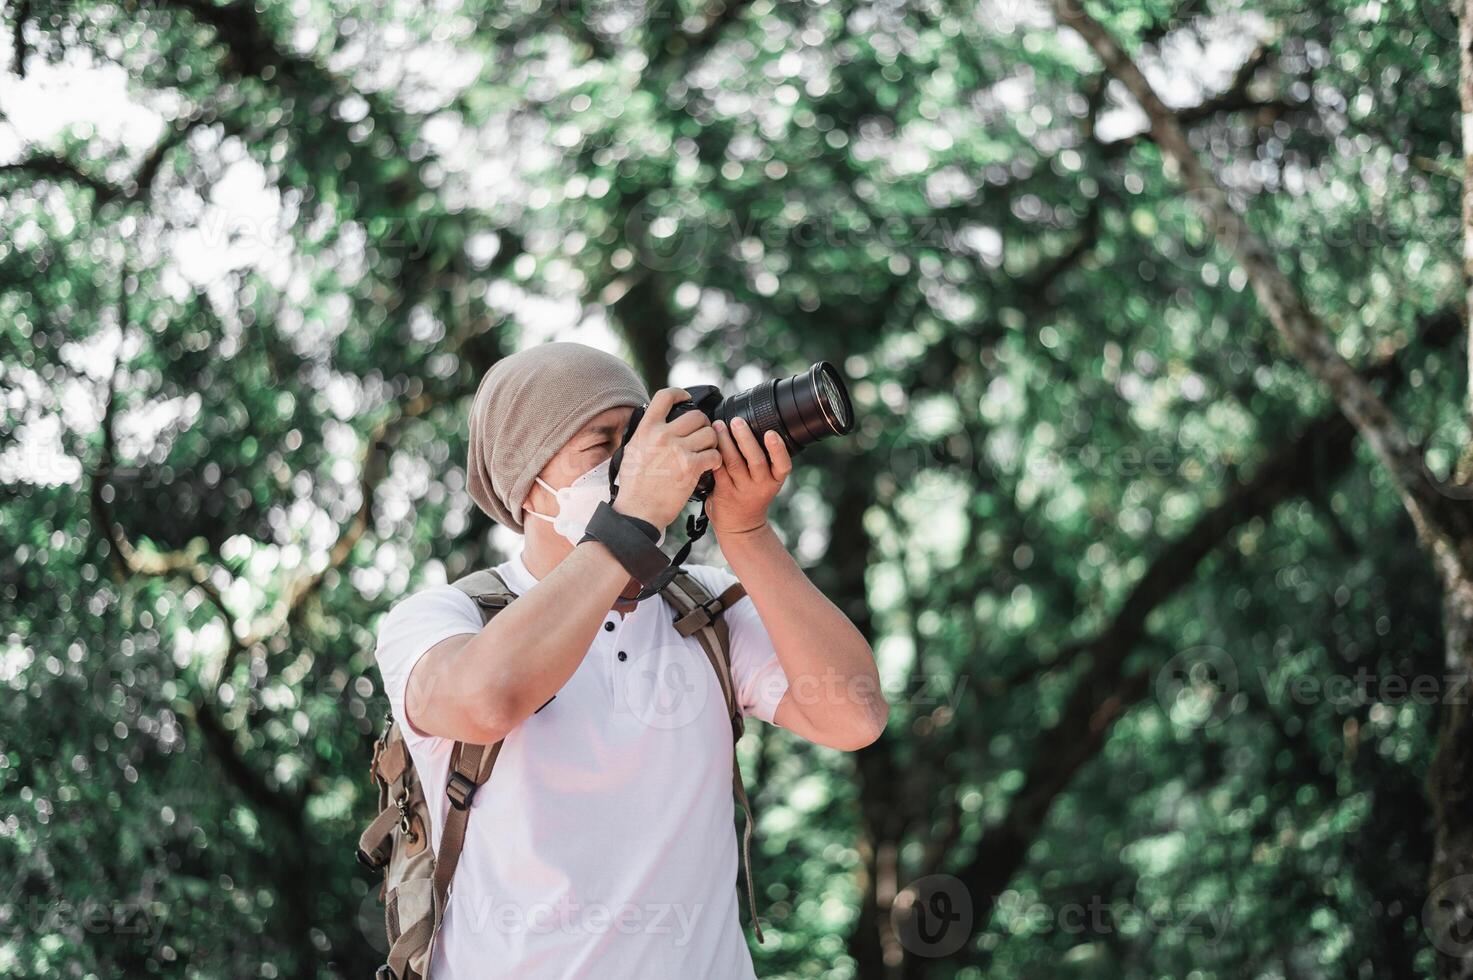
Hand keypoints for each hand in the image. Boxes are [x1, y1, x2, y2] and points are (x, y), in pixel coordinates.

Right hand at [611, 387, 721, 530]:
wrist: (638, 511)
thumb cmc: (634, 486)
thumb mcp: (632, 451)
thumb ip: (646, 434)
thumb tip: (655, 423)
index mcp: (646, 429)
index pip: (665, 397)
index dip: (680, 394)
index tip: (687, 398)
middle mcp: (662, 435)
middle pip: (696, 416)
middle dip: (703, 425)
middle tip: (702, 436)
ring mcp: (677, 450)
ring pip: (710, 434)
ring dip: (712, 443)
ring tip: (706, 452)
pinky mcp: (691, 467)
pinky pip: (715, 455)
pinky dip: (716, 460)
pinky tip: (709, 466)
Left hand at [706, 416, 791, 537]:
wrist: (740, 526)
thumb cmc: (752, 495)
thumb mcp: (766, 480)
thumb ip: (763, 459)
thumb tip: (747, 424)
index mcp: (775, 479)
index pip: (783, 464)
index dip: (778, 449)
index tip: (771, 433)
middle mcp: (761, 485)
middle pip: (756, 460)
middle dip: (746, 439)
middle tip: (737, 421)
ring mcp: (742, 490)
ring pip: (734, 464)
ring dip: (725, 443)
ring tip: (718, 426)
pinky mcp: (724, 493)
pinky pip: (718, 472)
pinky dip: (713, 456)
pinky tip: (708, 444)